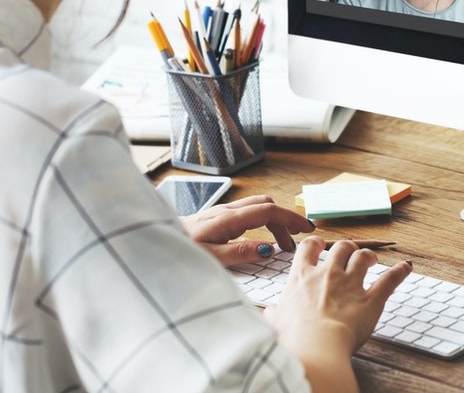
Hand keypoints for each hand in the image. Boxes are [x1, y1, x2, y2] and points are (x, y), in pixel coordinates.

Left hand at [180, 194, 313, 266]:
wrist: (156, 242)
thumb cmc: (181, 251)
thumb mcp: (211, 258)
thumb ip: (240, 253)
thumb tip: (268, 249)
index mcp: (228, 219)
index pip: (269, 211)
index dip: (290, 218)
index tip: (306, 230)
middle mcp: (227, 211)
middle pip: (266, 206)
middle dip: (286, 220)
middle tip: (295, 243)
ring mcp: (222, 212)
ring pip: (257, 207)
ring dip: (274, 221)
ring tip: (281, 244)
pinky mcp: (217, 217)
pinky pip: (247, 213)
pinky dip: (262, 222)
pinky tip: (260, 239)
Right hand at [265, 237, 412, 386]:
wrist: (315, 345)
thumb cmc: (293, 336)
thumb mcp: (276, 322)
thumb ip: (275, 313)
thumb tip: (270, 313)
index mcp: (302, 277)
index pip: (309, 248)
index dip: (316, 243)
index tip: (320, 245)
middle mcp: (328, 274)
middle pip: (341, 247)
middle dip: (347, 248)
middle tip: (350, 253)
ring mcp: (351, 284)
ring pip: (363, 257)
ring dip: (369, 255)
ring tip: (372, 259)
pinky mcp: (371, 299)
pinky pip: (389, 280)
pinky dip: (400, 272)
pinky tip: (407, 267)